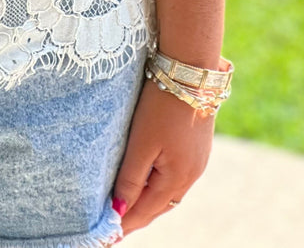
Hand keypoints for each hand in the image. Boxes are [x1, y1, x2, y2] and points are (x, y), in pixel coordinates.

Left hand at [112, 76, 215, 233]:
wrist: (191, 72)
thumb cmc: (162, 106)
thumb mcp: (141, 143)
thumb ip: (130, 179)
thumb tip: (120, 212)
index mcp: (177, 179)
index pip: (145, 212)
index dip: (125, 225)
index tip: (107, 238)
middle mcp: (191, 175)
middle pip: (159, 207)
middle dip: (137, 217)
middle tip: (114, 228)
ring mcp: (197, 161)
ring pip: (168, 193)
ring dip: (148, 202)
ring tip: (126, 208)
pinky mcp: (197, 147)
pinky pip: (174, 177)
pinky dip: (158, 185)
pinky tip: (147, 180)